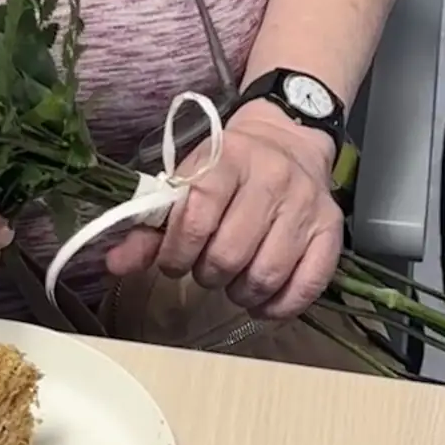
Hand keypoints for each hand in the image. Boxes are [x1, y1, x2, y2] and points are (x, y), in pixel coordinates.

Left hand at [103, 103, 342, 320]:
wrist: (288, 138)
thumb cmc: (228, 168)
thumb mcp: (187, 182)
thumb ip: (150, 226)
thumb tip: (113, 264)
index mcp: (229, 158)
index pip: (198, 214)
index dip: (178, 250)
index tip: (172, 262)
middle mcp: (272, 178)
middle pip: (230, 252)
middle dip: (207, 273)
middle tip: (205, 269)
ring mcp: (306, 206)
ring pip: (265, 274)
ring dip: (239, 292)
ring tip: (231, 281)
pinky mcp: (331, 231)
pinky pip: (306, 285)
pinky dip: (278, 305)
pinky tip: (260, 300)